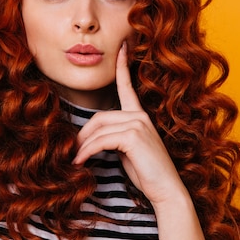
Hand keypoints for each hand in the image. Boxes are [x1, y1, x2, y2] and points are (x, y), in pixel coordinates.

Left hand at [72, 42, 187, 205]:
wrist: (166, 191)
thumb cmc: (148, 174)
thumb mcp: (127, 152)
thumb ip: (114, 138)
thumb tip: (90, 139)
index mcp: (140, 116)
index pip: (127, 87)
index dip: (122, 66)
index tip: (121, 48)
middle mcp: (140, 116)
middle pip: (99, 117)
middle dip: (83, 135)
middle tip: (73, 152)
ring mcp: (138, 124)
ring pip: (98, 129)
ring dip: (83, 147)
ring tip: (76, 161)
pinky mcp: (133, 136)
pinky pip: (101, 140)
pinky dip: (87, 152)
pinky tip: (81, 162)